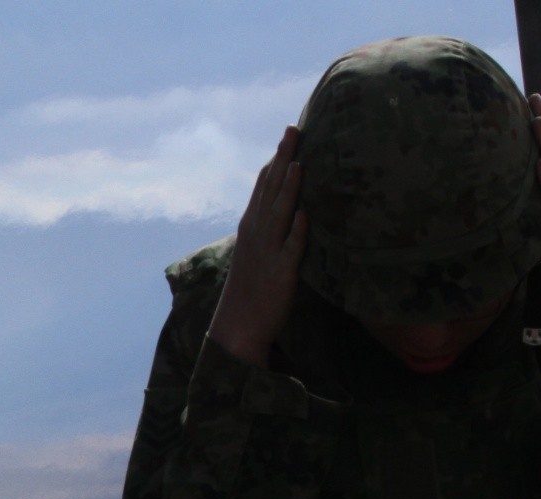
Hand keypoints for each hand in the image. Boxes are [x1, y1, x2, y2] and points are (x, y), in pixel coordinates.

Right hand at [208, 125, 308, 366]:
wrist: (237, 326)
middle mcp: (257, 234)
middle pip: (271, 190)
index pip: (263, 186)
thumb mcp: (254, 251)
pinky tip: (303, 214)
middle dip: (282, 160)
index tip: (289, 133)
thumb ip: (268, 228)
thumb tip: (285, 207)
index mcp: (251, 227)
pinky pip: (289, 249)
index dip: (276, 159)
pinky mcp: (280, 273)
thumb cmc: (250, 289)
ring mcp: (267, 252)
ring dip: (289, 188)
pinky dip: (295, 232)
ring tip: (299, 162)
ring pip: (279, 214)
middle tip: (294, 130)